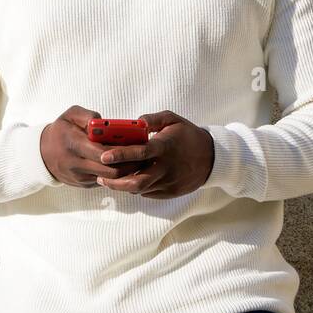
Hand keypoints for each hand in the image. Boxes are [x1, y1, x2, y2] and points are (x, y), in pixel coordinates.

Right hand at [39, 106, 144, 188]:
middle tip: (145, 155)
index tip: (136, 143)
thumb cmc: (61, 130)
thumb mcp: (70, 115)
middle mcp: (77, 164)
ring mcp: (81, 177)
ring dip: (126, 171)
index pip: (103, 153)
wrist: (42, 154)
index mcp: (74, 144)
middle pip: (111, 171)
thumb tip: (105, 122)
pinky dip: (117, 175)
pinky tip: (126, 166)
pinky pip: (105, 182)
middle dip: (130, 164)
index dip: (121, 151)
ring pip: (110, 180)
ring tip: (139, 160)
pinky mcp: (84, 185)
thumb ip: (88, 115)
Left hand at [96, 109, 214, 197]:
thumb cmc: (188, 135)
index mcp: (165, 147)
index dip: (121, 155)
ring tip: (109, 180)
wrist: (212, 158)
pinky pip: (148, 193)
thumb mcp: (173, 120)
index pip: (140, 153)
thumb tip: (136, 120)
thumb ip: (153, 118)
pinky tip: (127, 181)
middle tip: (100, 176)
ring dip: (122, 187)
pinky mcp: (170, 192)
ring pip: (140, 189)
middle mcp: (166, 167)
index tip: (104, 156)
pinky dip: (135, 188)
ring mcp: (169, 182)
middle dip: (115, 182)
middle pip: (137, 181)